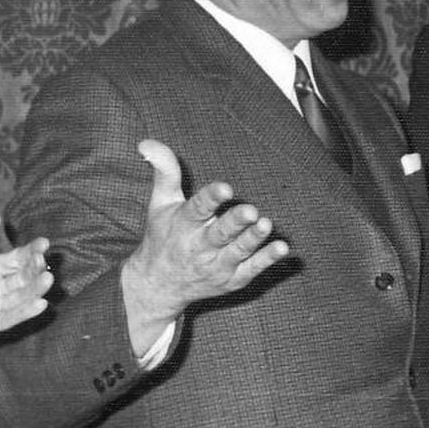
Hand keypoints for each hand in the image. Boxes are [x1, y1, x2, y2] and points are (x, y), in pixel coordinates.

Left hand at [0, 210, 53, 355]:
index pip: (20, 259)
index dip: (33, 252)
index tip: (44, 243)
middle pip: (24, 278)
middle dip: (37, 270)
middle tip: (45, 261)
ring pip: (20, 299)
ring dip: (35, 291)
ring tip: (48, 280)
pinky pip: (5, 321)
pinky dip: (23, 314)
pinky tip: (40, 305)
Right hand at [120, 139, 290, 352]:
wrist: (158, 286)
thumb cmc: (164, 236)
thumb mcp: (160, 203)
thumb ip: (164, 170)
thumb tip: (146, 142)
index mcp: (183, 224)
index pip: (197, 209)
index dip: (211, 198)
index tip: (224, 188)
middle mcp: (199, 246)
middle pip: (220, 234)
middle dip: (235, 223)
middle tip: (250, 211)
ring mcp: (216, 265)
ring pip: (237, 252)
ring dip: (252, 240)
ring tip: (266, 225)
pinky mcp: (232, 280)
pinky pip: (251, 270)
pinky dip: (266, 260)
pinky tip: (282, 249)